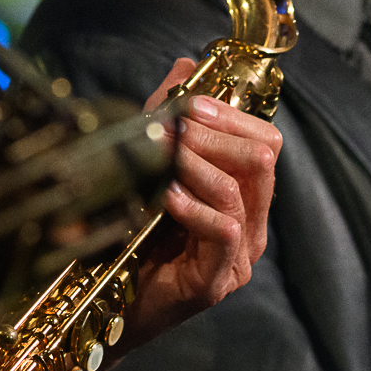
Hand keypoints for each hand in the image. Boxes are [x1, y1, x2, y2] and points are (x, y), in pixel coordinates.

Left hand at [117, 56, 281, 353]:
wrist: (105, 307)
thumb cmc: (131, 237)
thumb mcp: (150, 166)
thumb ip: (170, 116)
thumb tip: (187, 63)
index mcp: (243, 198)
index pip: (265, 142)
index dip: (232, 115)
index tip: (192, 102)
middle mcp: (250, 226)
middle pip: (262, 159)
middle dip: (218, 133)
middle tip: (178, 124)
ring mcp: (237, 257)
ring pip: (241, 189)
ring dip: (200, 163)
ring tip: (166, 155)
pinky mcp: (216, 281)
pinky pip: (223, 231)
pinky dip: (194, 205)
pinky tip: (165, 194)